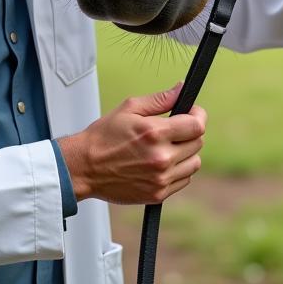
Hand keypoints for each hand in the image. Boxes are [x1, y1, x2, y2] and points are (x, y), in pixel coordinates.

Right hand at [57, 83, 205, 204]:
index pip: (197, 125)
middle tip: (174, 129)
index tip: (192, 112)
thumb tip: (181, 89)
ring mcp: (160, 179)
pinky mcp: (158, 194)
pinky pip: (184, 179)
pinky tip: (162, 163)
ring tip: (168, 147)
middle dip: (189, 132)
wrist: (84, 167)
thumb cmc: (104, 136)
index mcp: (155, 133)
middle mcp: (161, 158)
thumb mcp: (129, 108)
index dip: (198, 115)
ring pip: (194, 163)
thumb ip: (160, 99)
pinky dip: (178, 170)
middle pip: (198, 143)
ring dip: (186, 153)